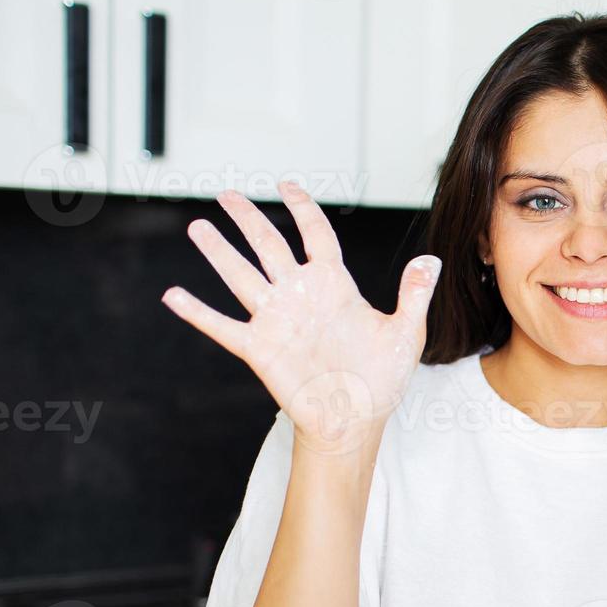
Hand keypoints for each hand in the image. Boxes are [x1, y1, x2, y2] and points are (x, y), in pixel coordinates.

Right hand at [160, 181, 441, 454]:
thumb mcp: (405, 333)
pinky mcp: (259, 348)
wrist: (357, 421)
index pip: (315, 235)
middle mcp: (300, 296)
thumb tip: (432, 258)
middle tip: (227, 194)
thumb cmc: (381, 380)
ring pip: (241, 275)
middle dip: (248, 219)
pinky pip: (223, 326)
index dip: (302, 208)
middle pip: (268, 245)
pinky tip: (173, 295)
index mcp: (334, 286)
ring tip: (198, 226)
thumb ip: (414, 294)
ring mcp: (276, 320)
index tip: (287, 185)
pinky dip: (198, 312)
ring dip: (219, 252)